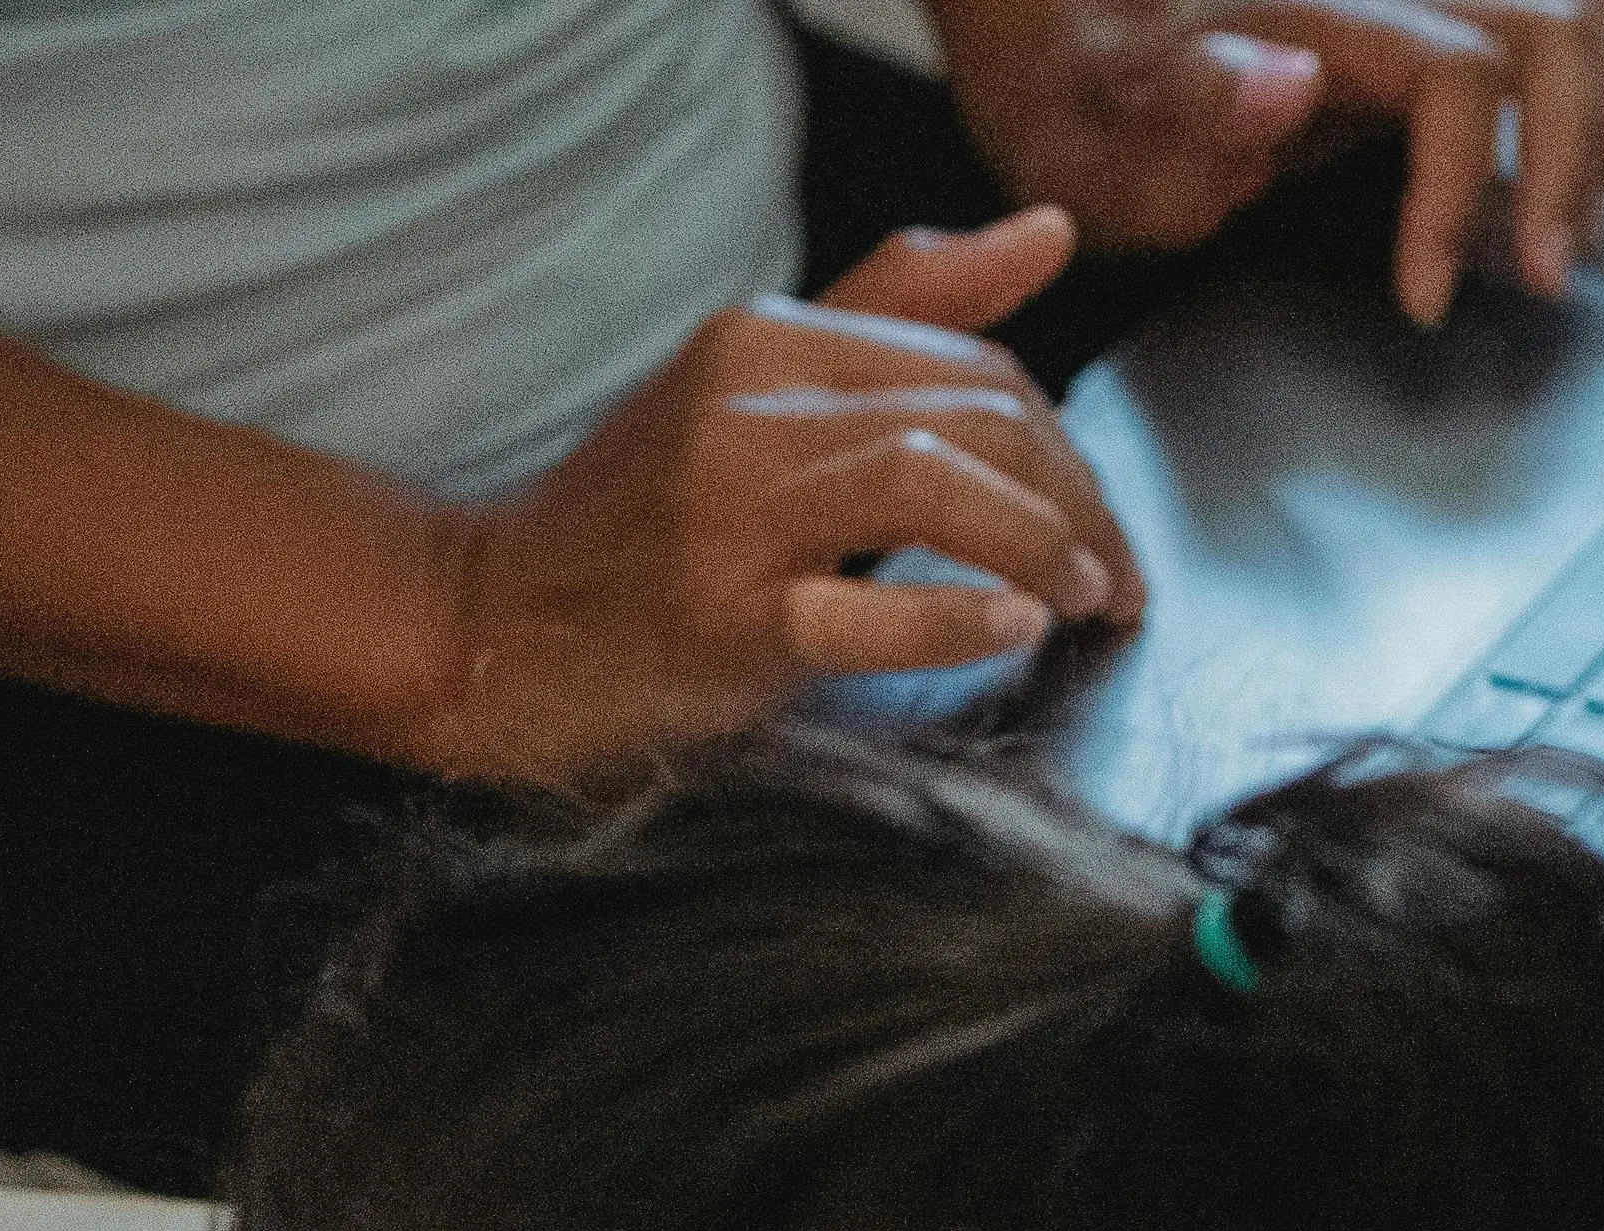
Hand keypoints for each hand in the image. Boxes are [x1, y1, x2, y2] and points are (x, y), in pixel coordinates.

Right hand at [405, 209, 1145, 778]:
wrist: (486, 620)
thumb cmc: (633, 523)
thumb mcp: (756, 385)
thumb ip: (898, 305)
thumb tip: (1044, 233)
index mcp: (765, 338)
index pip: (966, 359)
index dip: (1063, 439)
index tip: (1098, 520)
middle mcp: (746, 404)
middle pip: (969, 417)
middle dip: (1076, 498)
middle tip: (1116, 575)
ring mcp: (728, 511)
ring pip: (932, 484)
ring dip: (1041, 543)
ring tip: (1085, 596)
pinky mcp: (720, 617)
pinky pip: (862, 609)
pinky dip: (955, 615)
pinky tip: (1012, 624)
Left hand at [937, 0, 1603, 322]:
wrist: (1055, 24)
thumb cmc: (1077, 96)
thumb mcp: (1101, 126)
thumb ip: (1201, 102)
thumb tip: (1292, 79)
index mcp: (1312, 11)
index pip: (1452, 73)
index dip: (1456, 191)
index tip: (1425, 299)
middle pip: (1549, 22)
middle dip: (1573, 154)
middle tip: (1546, 271)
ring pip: (1572, 6)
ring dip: (1601, 117)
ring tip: (1571, 226)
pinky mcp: (1423, 5)